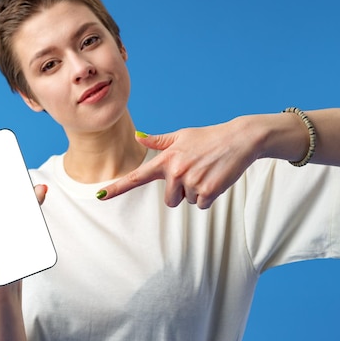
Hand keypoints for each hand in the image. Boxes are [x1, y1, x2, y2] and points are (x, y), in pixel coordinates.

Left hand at [98, 118, 259, 208]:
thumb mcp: (182, 135)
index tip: (100, 195)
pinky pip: (202, 205)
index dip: (117, 188)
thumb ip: (159, 141)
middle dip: (181, 192)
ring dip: (197, 192)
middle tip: (195, 172)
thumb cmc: (208, 137)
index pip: (137, 176)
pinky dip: (209, 197)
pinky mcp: (208, 191)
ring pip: (187, 201)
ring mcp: (192, 182)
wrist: (239, 139)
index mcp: (166, 159)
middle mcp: (175, 171)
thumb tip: (138, 136)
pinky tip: (216, 179)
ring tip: (206, 172)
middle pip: (169, 200)